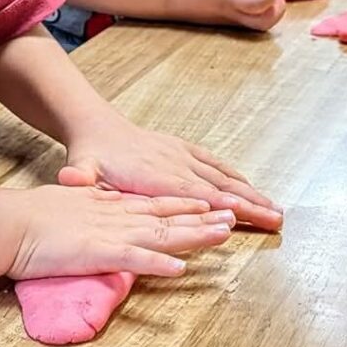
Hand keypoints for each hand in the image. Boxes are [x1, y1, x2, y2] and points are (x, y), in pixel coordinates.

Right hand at [8, 185, 234, 280]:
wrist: (11, 222)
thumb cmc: (34, 216)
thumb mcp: (71, 204)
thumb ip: (92, 206)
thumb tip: (108, 207)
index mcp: (110, 206)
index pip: (155, 205)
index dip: (184, 205)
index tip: (210, 204)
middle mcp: (117, 217)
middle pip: (167, 217)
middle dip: (202, 218)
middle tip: (232, 217)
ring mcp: (110, 234)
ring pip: (161, 235)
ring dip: (194, 235)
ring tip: (222, 234)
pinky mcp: (98, 252)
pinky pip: (134, 259)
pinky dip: (158, 263)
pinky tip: (180, 268)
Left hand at [59, 117, 283, 231]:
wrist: (95, 126)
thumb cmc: (90, 154)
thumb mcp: (81, 166)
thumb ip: (79, 176)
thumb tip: (69, 178)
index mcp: (153, 175)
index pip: (192, 193)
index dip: (218, 205)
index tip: (244, 216)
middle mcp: (173, 163)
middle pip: (217, 187)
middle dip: (248, 204)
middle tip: (277, 220)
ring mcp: (180, 155)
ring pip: (221, 176)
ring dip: (249, 193)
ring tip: (275, 210)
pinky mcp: (182, 149)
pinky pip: (213, 164)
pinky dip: (234, 176)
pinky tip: (250, 187)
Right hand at [168, 0, 285, 31]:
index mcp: (229, 0)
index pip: (260, 3)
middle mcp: (233, 14)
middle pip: (266, 23)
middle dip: (278, 8)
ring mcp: (231, 20)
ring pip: (260, 24)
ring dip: (270, 9)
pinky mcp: (228, 20)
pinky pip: (251, 19)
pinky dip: (260, 8)